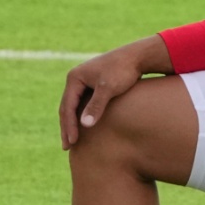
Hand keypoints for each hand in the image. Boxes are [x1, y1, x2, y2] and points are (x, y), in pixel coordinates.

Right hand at [59, 35, 171, 149]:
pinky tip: (84, 128)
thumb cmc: (123, 70)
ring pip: (74, 107)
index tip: (72, 142)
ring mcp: (84, 82)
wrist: (138, 56)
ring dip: (72, 124)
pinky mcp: (93, 85)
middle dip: (67, 127)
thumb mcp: (109, 88)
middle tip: (67, 147)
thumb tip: (85, 125)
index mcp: (75, 77)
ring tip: (72, 141)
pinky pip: (83, 104)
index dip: (69, 126)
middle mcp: (76, 78)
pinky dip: (81, 117)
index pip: (67, 106)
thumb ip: (96, 106)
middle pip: (67, 107)